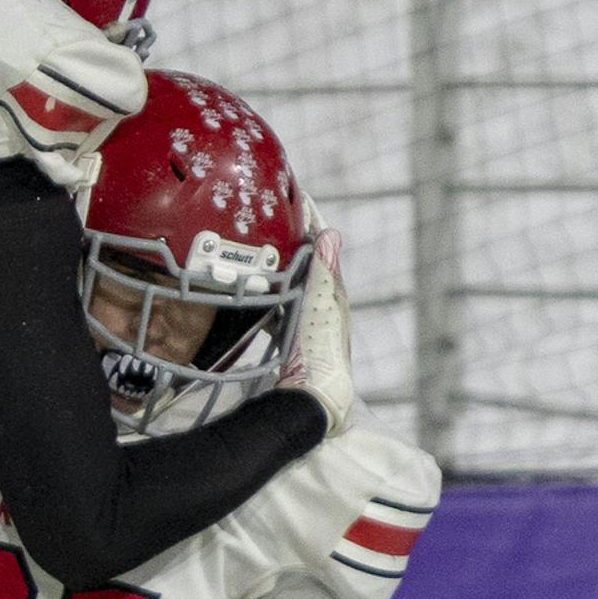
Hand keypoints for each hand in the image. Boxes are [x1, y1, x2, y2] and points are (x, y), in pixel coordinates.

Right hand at [279, 228, 352, 435]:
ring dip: (284, 263)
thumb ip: (324, 273)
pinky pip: (284, 305)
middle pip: (310, 262)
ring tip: (268, 244)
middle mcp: (325, 305)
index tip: (299, 197)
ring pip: (297, 282)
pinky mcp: (296, 340)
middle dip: (297, 237)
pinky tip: (264, 292)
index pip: (323, 248)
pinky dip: (275, 290)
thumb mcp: (321, 310)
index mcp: (333, 294)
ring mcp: (310, 323)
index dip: (313, 221)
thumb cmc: (320, 356)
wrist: (315, 401)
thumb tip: (329, 233)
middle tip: (279, 215)